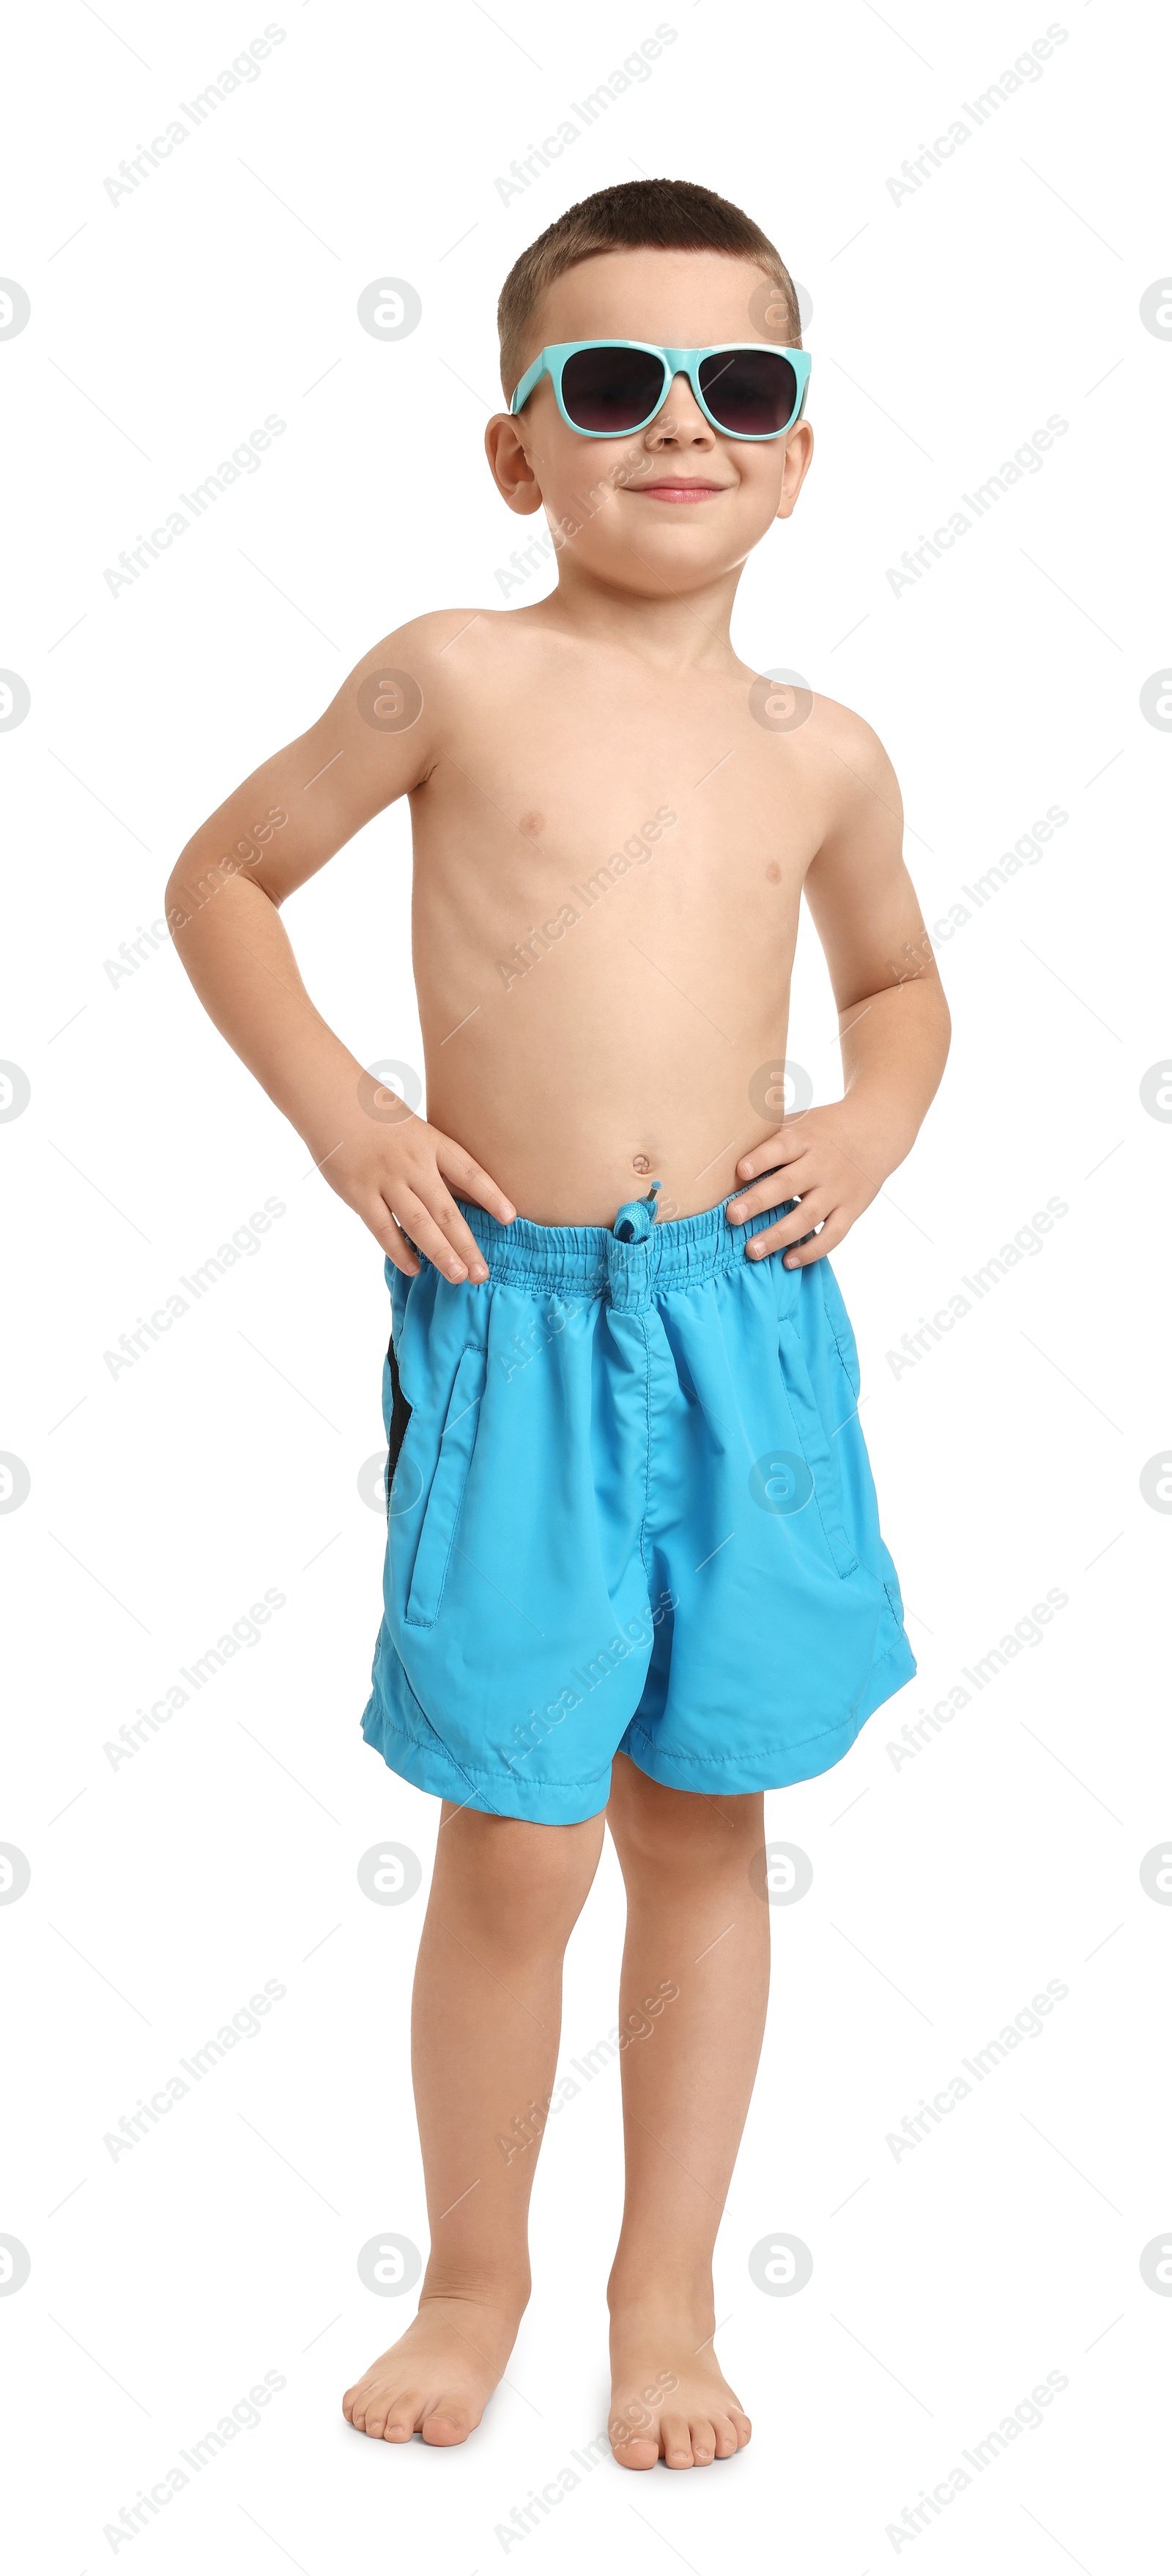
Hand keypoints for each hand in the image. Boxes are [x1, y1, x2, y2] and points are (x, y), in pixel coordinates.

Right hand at [315, 1107, 514, 1283]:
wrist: (330, 1098)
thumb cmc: (374, 1113)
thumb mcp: (413, 1127)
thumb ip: (431, 1158)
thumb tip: (454, 1195)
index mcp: (431, 1143)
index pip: (469, 1173)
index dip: (491, 1196)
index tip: (510, 1218)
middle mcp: (413, 1164)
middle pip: (446, 1210)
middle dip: (466, 1244)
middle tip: (483, 1274)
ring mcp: (385, 1179)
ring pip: (418, 1224)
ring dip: (440, 1253)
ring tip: (459, 1277)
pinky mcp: (359, 1193)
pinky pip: (382, 1228)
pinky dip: (398, 1251)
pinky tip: (414, 1268)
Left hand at [725, 1104, 883, 1267]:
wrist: (877, 1130)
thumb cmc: (824, 1129)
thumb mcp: (801, 1121)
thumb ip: (770, 1135)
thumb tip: (722, 1146)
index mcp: (806, 1138)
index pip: (782, 1147)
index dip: (761, 1159)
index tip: (740, 1171)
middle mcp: (821, 1165)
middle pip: (788, 1185)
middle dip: (758, 1202)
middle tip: (732, 1217)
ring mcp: (838, 1190)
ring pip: (807, 1216)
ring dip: (779, 1235)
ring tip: (752, 1250)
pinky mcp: (852, 1209)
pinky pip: (833, 1235)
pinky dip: (812, 1251)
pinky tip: (788, 1261)